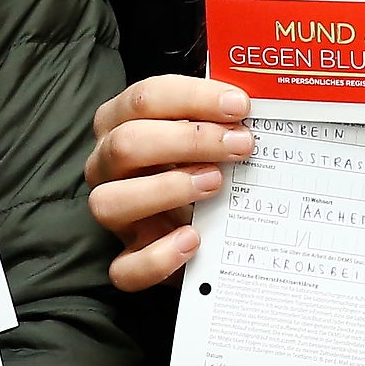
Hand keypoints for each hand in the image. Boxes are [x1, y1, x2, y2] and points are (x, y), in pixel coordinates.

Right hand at [84, 75, 253, 292]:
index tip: (240, 106)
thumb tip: (257, 102)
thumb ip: (218, 116)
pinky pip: (126, 267)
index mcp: (119, 122)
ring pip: (111, 202)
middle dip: (189, 140)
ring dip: (167, 189)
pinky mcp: (128, 256)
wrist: (197, 219)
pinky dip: (160, 256)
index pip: (144, 98)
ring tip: (215, 184)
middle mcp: (107, 164)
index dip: (193, 98)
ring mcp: (113, 212)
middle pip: (127, 144)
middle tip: (239, 144)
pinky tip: (194, 240)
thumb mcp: (202, 133)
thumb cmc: (197, 163)